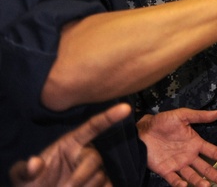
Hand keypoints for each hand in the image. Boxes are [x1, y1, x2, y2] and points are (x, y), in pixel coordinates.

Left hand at [9, 102, 130, 186]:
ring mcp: (95, 170)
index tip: (125, 108)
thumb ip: (24, 169)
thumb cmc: (32, 183)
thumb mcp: (21, 176)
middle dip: (81, 176)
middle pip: (95, 158)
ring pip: (101, 176)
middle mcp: (85, 154)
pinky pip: (109, 186)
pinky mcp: (102, 184)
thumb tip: (34, 163)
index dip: (109, 117)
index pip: (93, 127)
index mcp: (71, 144)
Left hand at [137, 109, 216, 186]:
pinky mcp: (165, 170)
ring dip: (200, 182)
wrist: (142, 131)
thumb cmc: (162, 122)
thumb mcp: (182, 116)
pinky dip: (180, 184)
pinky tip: (185, 185)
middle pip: (206, 168)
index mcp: (195, 143)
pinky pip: (174, 180)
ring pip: (192, 176)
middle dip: (216, 175)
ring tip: (206, 186)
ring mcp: (178, 164)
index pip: (213, 152)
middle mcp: (189, 156)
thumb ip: (199, 116)